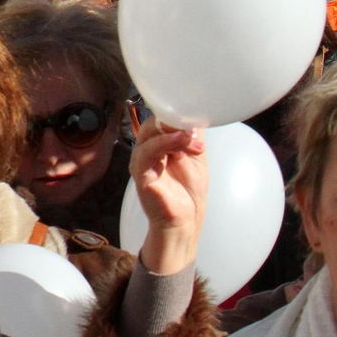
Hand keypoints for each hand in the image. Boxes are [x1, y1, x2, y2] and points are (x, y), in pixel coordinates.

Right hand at [131, 118, 207, 275]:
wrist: (185, 221)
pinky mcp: (140, 174)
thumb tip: (195, 118)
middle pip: (152, 124)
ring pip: (149, 135)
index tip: (196, 119)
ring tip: (193, 139)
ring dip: (173, 133)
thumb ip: (193, 138)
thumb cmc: (188, 191)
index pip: (159, 120)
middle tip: (195, 131)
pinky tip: (182, 144)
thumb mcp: (196, 158)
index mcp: (157, 144)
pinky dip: (165, 144)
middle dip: (174, 122)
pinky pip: (147, 153)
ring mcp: (141, 161)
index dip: (176, 116)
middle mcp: (145, 149)